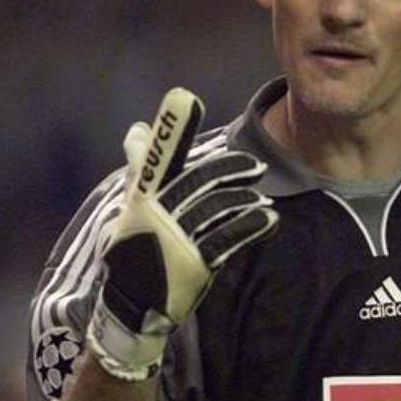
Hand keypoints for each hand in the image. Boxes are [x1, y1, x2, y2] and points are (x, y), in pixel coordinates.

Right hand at [87, 87, 277, 378]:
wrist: (132, 303)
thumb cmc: (136, 246)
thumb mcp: (132, 204)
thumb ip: (142, 166)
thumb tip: (137, 127)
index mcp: (142, 196)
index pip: (158, 154)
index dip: (172, 128)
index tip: (185, 96)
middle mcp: (157, 213)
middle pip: (198, 181)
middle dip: (229, 169)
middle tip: (255, 167)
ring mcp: (175, 239)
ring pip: (215, 207)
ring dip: (242, 198)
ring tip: (259, 196)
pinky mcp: (194, 263)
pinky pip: (228, 238)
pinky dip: (250, 226)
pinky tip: (268, 219)